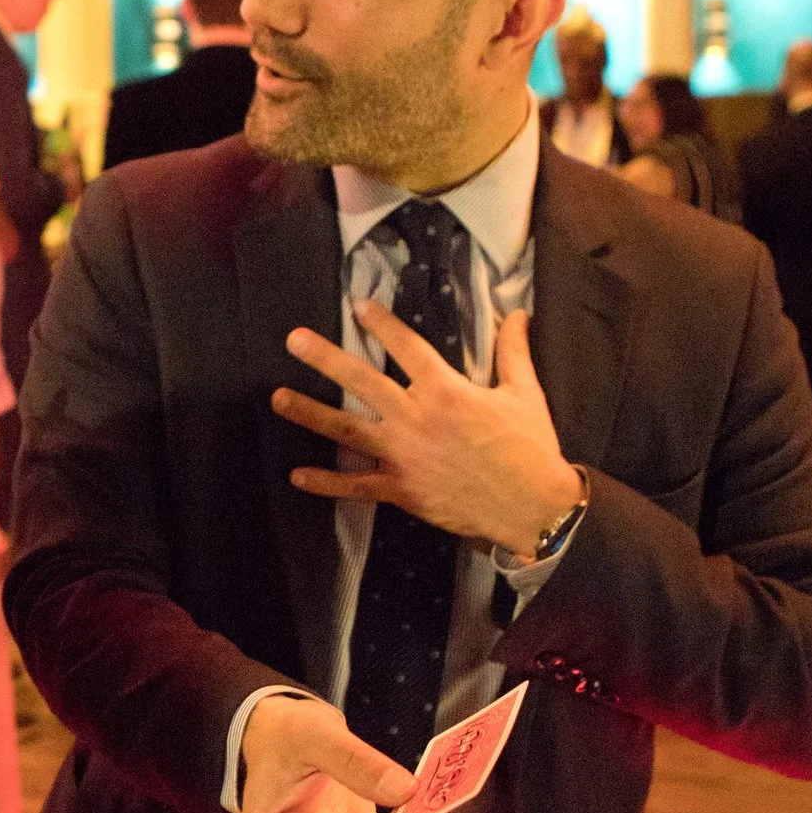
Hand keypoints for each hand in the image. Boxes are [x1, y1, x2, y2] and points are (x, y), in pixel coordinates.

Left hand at [271, 305, 579, 558]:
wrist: (535, 507)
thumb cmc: (531, 448)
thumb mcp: (524, 394)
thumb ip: (513, 352)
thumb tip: (518, 312)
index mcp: (446, 391)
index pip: (407, 348)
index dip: (382, 324)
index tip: (357, 304)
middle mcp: (417, 418)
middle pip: (363, 381)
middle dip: (325, 358)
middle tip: (294, 340)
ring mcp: (405, 455)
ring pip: (348, 430)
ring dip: (310, 413)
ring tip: (277, 398)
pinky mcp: (402, 489)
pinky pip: (357, 485)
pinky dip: (326, 483)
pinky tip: (296, 476)